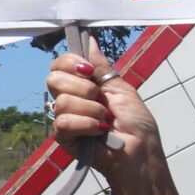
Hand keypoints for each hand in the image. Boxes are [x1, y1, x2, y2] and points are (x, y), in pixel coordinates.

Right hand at [47, 36, 162, 177]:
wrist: (141, 153)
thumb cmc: (137, 125)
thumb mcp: (122, 90)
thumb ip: (102, 68)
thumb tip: (90, 41)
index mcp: (83, 86)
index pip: (59, 65)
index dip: (70, 62)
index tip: (89, 69)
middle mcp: (71, 100)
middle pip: (53, 79)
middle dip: (83, 87)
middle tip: (101, 99)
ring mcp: (66, 119)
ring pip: (62, 102)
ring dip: (92, 109)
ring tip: (106, 120)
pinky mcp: (65, 138)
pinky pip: (64, 122)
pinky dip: (86, 124)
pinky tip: (100, 131)